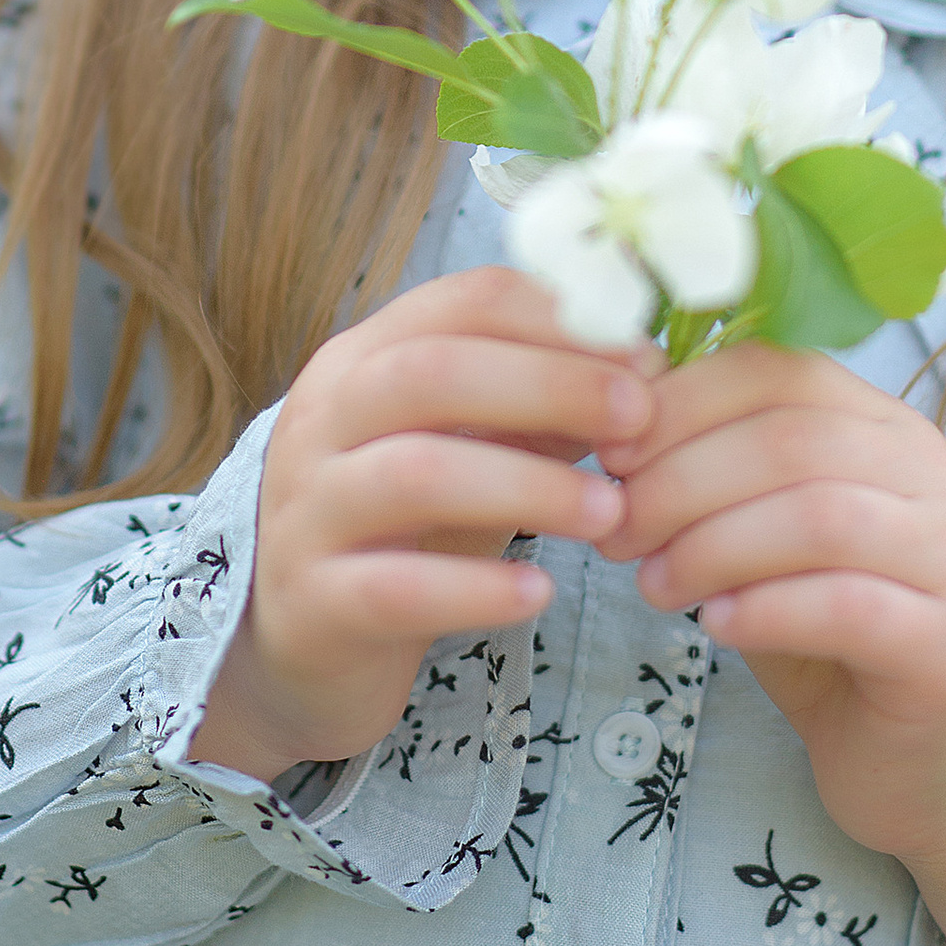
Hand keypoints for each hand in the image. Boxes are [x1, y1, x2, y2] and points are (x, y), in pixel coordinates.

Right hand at [190, 267, 654, 785]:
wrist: (299, 644)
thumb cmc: (403, 528)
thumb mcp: (469, 448)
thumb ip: (540, 407)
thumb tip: (645, 369)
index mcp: (362, 361)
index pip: (461, 302)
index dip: (560, 321)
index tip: (644, 357)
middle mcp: (320, 421)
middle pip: (432, 373)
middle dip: (550, 386)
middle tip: (640, 419)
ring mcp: (306, 511)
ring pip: (415, 474)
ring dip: (528, 486)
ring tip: (610, 512)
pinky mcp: (312, 603)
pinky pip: (396, 588)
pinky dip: (477, 589)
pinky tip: (540, 593)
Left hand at [601, 346, 945, 945]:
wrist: (929, 762)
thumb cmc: (830, 640)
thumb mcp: (763, 542)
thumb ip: (713, 482)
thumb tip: (612, 425)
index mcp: (887, 429)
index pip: (779, 372)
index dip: (682, 405)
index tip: (610, 455)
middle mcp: (934, 477)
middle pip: (791, 439)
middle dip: (681, 480)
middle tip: (614, 530)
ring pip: (819, 517)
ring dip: (714, 546)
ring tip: (652, 585)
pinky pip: (849, 607)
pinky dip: (766, 609)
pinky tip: (715, 628)